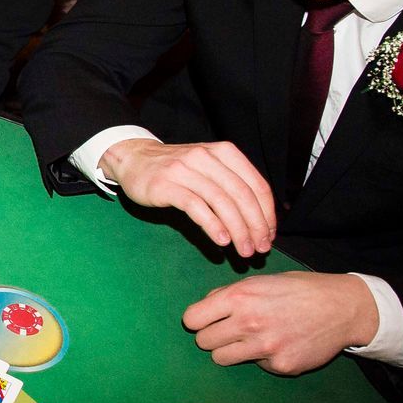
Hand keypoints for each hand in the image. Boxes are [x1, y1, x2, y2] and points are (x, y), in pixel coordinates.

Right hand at [101, 137, 275, 257]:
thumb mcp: (208, 168)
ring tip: (243, 250)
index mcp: (224, 152)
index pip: (256, 185)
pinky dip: (212, 225)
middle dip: (255, 226)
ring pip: (221, 202)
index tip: (269, 235)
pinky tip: (221, 240)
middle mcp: (206, 157)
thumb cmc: (175, 168)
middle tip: (260, 248)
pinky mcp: (166, 185)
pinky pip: (196, 206)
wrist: (134, 159)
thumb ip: (231, 185)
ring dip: (237, 230)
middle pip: (241, 195)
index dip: (267, 214)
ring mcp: (185, 170)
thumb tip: (260, 219)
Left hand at [182, 271, 377, 374]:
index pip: (192, 319)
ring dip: (230, 350)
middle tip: (229, 331)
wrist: (342, 307)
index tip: (205, 321)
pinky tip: (280, 344)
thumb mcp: (260, 281)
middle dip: (212, 336)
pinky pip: (255, 365)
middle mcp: (248, 322)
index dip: (197, 320)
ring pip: (221, 358)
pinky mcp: (279, 365)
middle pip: (203, 342)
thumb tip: (205, 308)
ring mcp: (264, 347)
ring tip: (250, 339)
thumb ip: (230, 294)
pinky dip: (262, 357)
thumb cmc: (298, 290)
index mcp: (239, 297)